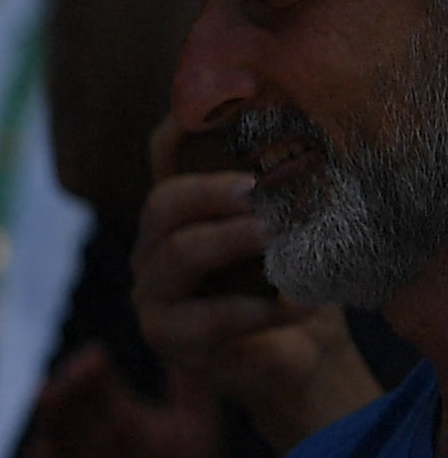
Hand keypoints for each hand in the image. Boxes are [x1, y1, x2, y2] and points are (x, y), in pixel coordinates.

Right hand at [134, 113, 379, 449]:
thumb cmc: (293, 282)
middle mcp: (154, 245)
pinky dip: (261, 310)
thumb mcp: (287, 228)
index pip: (164, 153)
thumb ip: (281, 191)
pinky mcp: (166, 336)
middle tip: (259, 190)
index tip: (225, 103)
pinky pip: (208, 317)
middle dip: (213, 192)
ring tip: (277, 239)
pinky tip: (301, 304)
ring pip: (179, 254)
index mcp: (181, 209)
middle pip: (163, 202)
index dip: (184, 126)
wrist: (302, 353)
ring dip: (233, 241)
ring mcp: (153, 292)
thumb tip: (305, 148)